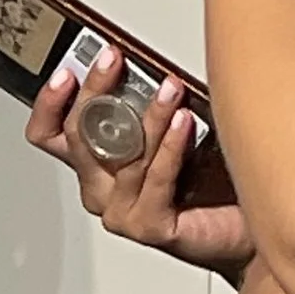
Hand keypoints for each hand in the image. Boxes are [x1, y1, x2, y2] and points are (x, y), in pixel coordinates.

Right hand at [26, 45, 251, 274]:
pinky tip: (184, 122)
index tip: (67, 71)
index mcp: (96, 166)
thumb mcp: (168, 133)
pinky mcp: (148, 227)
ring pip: (123, 154)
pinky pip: (155, 179)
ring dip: (149, 115)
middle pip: (79, 137)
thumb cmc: (211, 186)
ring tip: (170, 89)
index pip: (51, 135)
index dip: (50, 103)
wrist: (244, 232)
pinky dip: (170, 147)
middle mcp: (102, 190)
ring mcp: (122, 212)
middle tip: (114, 60)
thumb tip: (147, 66)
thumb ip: (147, 110)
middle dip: (96, 91)